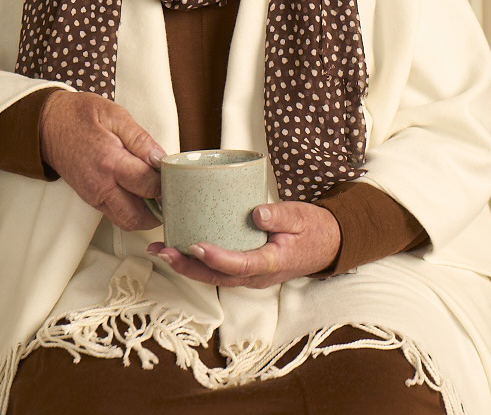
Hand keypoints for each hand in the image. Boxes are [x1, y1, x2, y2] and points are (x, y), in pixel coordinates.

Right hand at [39, 91, 165, 230]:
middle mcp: (101, 186)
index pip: (149, 185)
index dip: (167, 181)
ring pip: (126, 221)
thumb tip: (162, 158)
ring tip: (157, 194)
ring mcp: (93, 196)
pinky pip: (115, 214)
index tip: (174, 172)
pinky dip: (132, 210)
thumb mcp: (115, 116)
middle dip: (160, 209)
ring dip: (146, 215)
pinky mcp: (89, 199)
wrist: (46, 125)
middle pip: (138, 217)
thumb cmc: (79, 116)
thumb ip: (141, 139)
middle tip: (170, 191)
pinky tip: (140, 193)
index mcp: (110, 162)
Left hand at [148, 201, 339, 287]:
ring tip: (162, 250)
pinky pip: (219, 271)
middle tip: (162, 250)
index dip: (216, 258)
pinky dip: (198, 263)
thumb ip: (280, 215)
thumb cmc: (314, 229)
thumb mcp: (302, 216)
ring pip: (214, 277)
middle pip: (217, 277)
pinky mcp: (246, 269)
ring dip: (187, 266)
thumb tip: (257, 213)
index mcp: (272, 263)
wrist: (328, 245)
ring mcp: (251, 276)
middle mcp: (257, 276)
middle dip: (187, 266)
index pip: (239, 264)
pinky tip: (182, 249)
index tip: (195, 246)